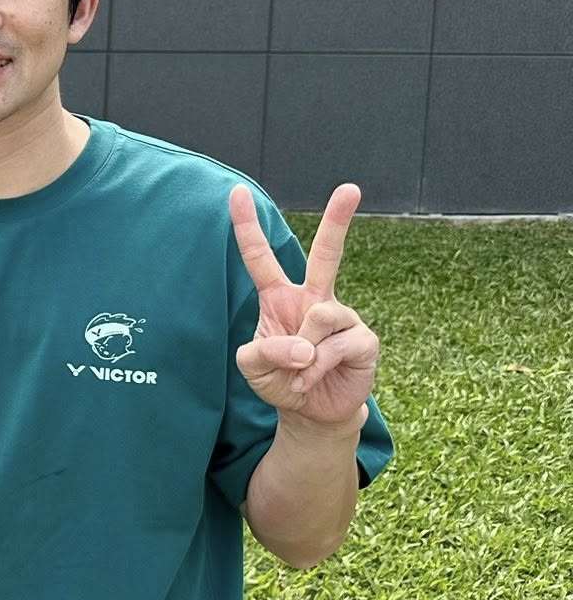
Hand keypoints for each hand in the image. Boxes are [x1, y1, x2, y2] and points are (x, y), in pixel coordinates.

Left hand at [230, 185, 379, 430]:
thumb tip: (304, 347)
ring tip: (299, 372)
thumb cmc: (279, 380)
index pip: (260, 256)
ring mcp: (342, 317)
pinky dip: (316, 369)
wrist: (310, 411)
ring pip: (322, 316)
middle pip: (327, 253)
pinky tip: (312, 379)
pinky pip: (336, 346)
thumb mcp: (253, 367)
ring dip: (303, 352)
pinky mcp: (363, 340)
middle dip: (338, 219)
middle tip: (350, 188)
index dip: (247, 226)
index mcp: (280, 297)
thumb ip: (264, 351)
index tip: (236, 192)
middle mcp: (314, 299)